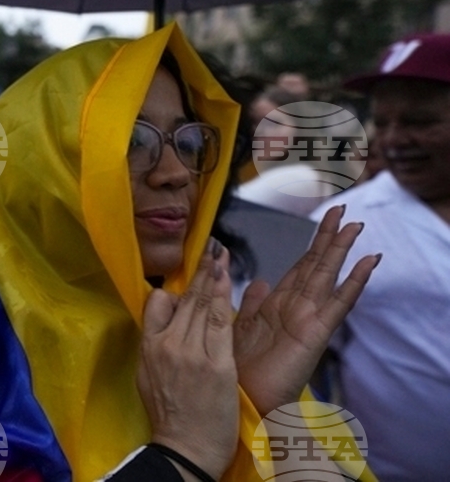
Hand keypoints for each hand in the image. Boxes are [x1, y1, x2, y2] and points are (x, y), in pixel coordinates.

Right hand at [137, 239, 237, 480]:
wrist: (185, 449)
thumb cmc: (170, 417)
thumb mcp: (149, 377)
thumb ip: (157, 347)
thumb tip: (165, 324)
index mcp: (149, 348)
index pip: (157, 304)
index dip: (174, 288)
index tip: (186, 275)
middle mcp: (167, 345)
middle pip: (185, 300)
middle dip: (199, 272)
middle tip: (209, 248)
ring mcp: (192, 353)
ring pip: (204, 306)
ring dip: (213, 276)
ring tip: (220, 255)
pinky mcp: (217, 364)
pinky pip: (222, 323)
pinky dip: (225, 298)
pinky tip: (229, 280)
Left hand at [233, 206, 380, 415]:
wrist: (241, 400)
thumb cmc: (240, 368)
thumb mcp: (243, 325)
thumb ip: (253, 302)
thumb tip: (259, 280)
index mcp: (279, 305)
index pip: (301, 266)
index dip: (313, 242)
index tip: (326, 216)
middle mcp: (296, 309)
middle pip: (316, 265)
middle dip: (328, 237)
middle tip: (342, 209)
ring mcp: (308, 320)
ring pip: (327, 276)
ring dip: (340, 250)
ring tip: (356, 225)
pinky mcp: (315, 334)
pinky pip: (337, 304)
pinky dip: (354, 282)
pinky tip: (368, 263)